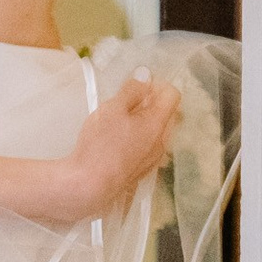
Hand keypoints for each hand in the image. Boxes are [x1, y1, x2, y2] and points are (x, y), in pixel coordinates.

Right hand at [60, 69, 180, 221]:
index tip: (138, 85)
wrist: (89, 186)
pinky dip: (139, 138)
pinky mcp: (142, 172)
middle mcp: (162, 142)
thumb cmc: (100, 145)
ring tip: (120, 122)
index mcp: (158, 124)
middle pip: (167, 113)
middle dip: (151, 102)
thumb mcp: (113, 108)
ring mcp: (154, 160)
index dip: (157, 84)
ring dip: (144, 121)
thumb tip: (145, 76)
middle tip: (126, 102)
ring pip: (157, 132)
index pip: (172, 95)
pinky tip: (119, 142)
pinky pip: (148, 148)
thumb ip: (132, 90)